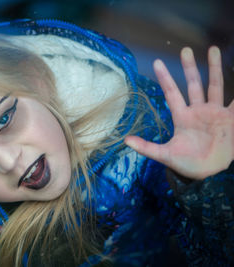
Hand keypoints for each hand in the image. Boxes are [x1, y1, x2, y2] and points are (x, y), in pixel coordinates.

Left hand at [125, 46, 233, 179]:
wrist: (207, 173)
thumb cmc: (186, 163)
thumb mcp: (165, 155)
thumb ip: (147, 147)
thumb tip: (125, 140)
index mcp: (182, 117)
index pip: (172, 93)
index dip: (165, 78)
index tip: (156, 62)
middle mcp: (198, 110)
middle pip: (194, 84)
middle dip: (189, 68)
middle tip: (185, 50)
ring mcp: (215, 113)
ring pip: (215, 86)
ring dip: (214, 68)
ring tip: (212, 49)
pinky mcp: (230, 119)